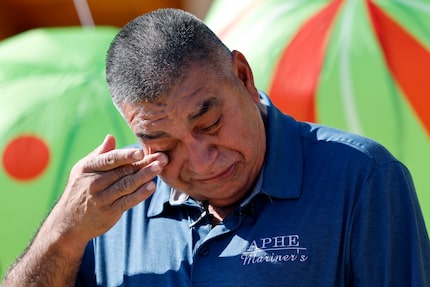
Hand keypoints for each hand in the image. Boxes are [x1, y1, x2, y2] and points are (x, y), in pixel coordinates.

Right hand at [46, 134, 167, 247]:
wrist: (68, 222)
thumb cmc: (80, 189)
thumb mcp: (83, 170)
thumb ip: (100, 154)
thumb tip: (111, 137)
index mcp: (88, 168)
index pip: (109, 160)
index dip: (125, 156)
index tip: (140, 152)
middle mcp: (94, 183)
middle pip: (123, 171)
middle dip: (144, 163)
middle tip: (162, 157)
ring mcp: (102, 198)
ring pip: (127, 185)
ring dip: (145, 176)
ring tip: (159, 168)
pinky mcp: (109, 212)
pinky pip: (127, 201)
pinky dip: (140, 194)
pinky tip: (151, 187)